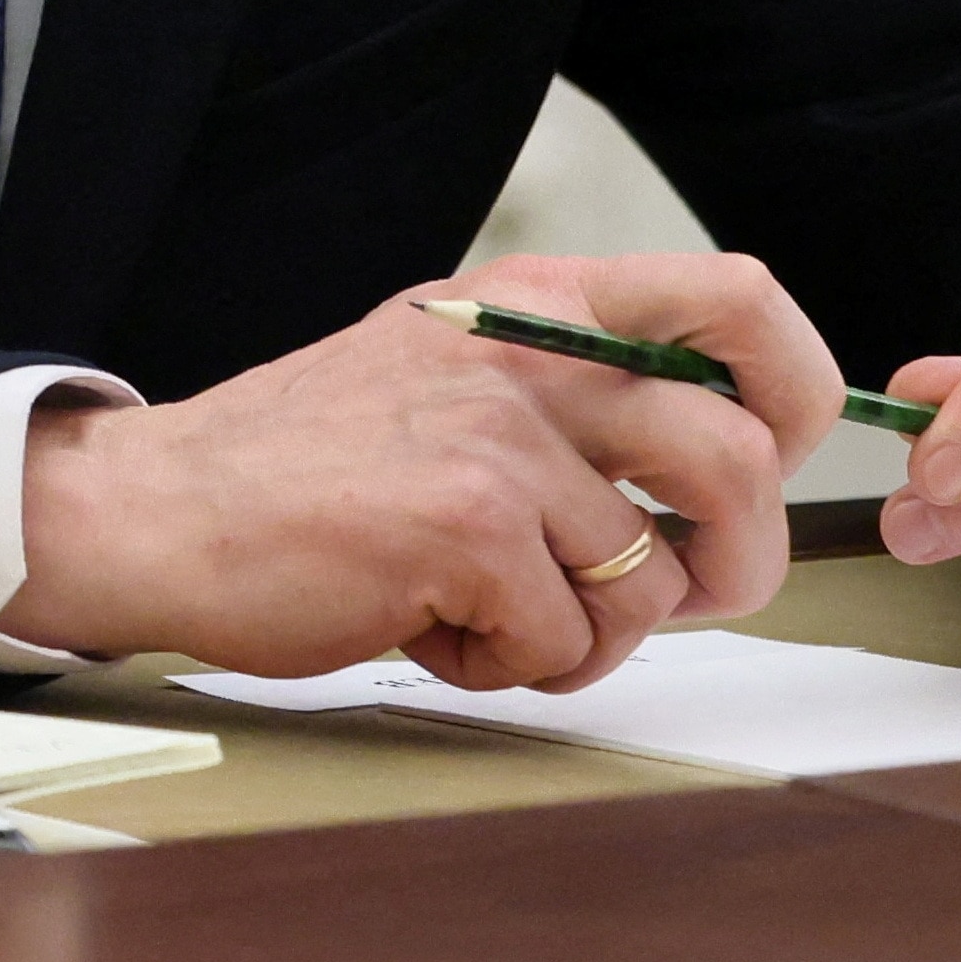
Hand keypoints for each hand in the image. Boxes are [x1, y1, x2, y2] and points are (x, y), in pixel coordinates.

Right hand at [0, 250, 842, 692]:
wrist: (160, 508)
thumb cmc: (307, 459)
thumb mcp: (451, 363)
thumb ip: (571, 386)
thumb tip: (722, 457)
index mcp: (537, 300)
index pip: (739, 297)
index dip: (800, 386)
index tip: (784, 453)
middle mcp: (530, 352)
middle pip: (738, 462)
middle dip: (731, 566)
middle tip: (665, 597)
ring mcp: (499, 437)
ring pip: (652, 581)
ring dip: (589, 634)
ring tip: (497, 609)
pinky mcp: (467, 528)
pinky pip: (567, 644)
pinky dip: (506, 664)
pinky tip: (430, 622)